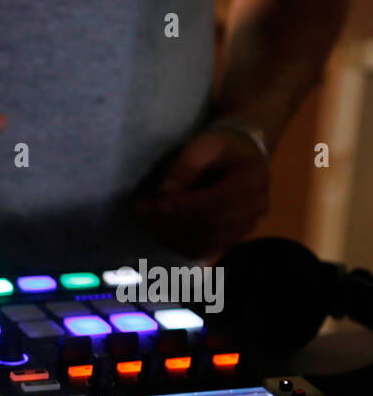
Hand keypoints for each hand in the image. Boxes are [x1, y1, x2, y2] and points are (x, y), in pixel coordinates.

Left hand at [136, 126, 269, 259]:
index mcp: (253, 182)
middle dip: (172, 220)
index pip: (221, 202)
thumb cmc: (222, 149)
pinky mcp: (228, 241)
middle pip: (210, 226)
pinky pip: (201, 250)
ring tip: (145, 217)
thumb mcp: (204, 145)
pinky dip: (176, 242)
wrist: (240, 160)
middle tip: (141, 210)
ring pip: (203, 242)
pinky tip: (157, 228)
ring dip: (170, 233)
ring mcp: (242, 230)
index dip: (189, 206)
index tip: (160, 204)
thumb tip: (166, 192)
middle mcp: (254, 211)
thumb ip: (187, 166)